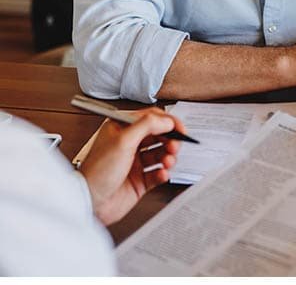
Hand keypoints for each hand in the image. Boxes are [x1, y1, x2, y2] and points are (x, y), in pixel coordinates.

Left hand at [80, 107, 184, 224]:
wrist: (89, 203)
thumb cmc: (96, 172)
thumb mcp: (123, 141)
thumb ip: (147, 126)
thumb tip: (166, 120)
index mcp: (122, 129)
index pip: (151, 118)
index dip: (167, 122)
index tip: (179, 128)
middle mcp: (129, 144)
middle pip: (159, 136)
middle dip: (170, 140)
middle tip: (175, 146)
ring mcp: (135, 163)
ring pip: (161, 154)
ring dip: (168, 156)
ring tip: (168, 161)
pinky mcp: (139, 180)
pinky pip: (158, 173)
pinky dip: (163, 173)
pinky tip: (161, 174)